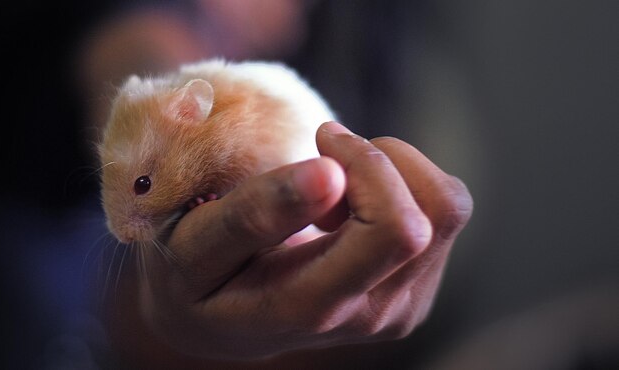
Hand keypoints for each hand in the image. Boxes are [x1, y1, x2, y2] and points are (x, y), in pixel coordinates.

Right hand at [132, 122, 472, 360]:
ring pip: (449, 206)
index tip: (321, 143)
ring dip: (395, 171)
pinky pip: (445, 210)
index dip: (367, 166)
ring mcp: (402, 305)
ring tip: (337, 186)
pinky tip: (353, 204)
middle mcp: (374, 314)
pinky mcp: (418, 288)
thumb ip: (254, 214)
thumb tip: (330, 173)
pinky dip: (404, 185)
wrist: (224, 321)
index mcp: (316, 307)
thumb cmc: (200, 275)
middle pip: (435, 214)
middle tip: (326, 155)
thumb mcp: (199, 245)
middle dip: (381, 160)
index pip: (392, 231)